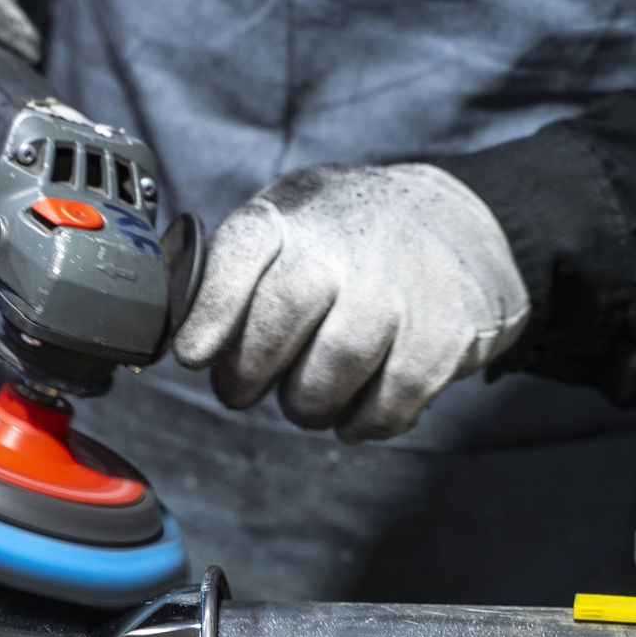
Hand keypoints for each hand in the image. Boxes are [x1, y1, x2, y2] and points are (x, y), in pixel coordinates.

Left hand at [173, 164, 529, 441]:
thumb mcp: (287, 221)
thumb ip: (231, 269)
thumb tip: (173, 327)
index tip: (194, 354)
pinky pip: (388, 402)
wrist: (462, 223)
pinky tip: (356, 411)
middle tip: (244, 390)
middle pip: (279, 320)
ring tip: (306, 399)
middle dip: (249, 375)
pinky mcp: (444, 333)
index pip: (238, 256)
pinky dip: (364, 421)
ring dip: (307, 404)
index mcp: (290, 214)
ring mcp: (399, 288)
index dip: (210, 312)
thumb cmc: (349, 236)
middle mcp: (345, 243)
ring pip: (330, 372)